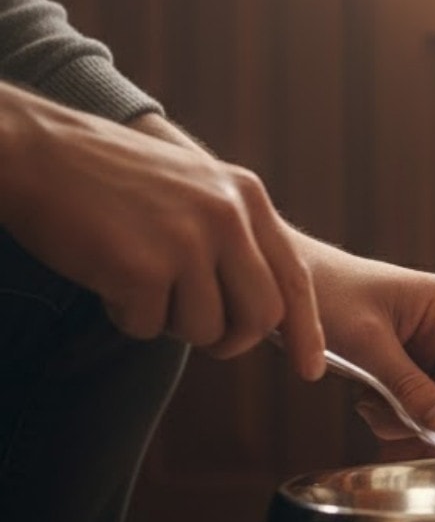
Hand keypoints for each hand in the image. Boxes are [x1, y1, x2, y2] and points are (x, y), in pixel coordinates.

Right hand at [0, 83, 325, 377]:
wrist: (37, 152)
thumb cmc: (108, 178)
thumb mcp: (193, 187)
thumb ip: (233, 236)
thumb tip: (266, 309)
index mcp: (246, 196)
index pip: (294, 276)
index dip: (305, 329)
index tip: (310, 369)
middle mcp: (228, 216)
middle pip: (262, 316)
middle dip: (232, 339)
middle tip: (202, 336)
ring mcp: (188, 241)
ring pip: (204, 329)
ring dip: (167, 321)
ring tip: (136, 278)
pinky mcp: (144, 268)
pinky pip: (148, 327)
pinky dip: (125, 316)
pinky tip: (106, 275)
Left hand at [295, 234, 434, 439]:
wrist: (278, 281)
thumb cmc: (324, 296)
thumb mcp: (368, 346)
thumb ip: (411, 388)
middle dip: (432, 417)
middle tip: (395, 428)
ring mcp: (423, 343)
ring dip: (407, 417)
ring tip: (369, 407)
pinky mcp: (402, 359)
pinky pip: (414, 399)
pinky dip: (394, 412)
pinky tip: (366, 402)